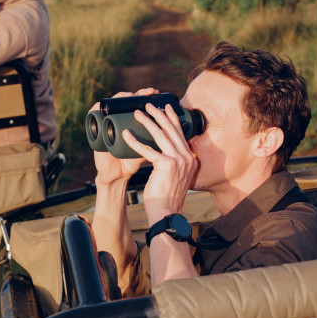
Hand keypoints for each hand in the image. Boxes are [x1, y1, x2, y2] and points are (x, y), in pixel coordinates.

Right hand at [93, 88, 158, 185]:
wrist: (116, 177)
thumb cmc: (130, 163)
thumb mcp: (148, 150)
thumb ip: (159, 142)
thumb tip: (178, 135)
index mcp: (130, 123)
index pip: (137, 104)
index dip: (146, 97)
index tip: (157, 93)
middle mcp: (118, 120)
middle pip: (126, 101)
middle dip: (139, 94)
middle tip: (150, 92)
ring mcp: (106, 124)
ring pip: (112, 105)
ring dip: (121, 97)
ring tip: (130, 95)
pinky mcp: (96, 131)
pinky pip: (94, 115)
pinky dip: (97, 108)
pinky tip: (104, 104)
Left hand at [123, 103, 197, 222]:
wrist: (167, 212)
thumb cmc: (167, 196)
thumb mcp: (178, 177)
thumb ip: (176, 164)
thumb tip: (169, 155)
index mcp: (190, 158)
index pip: (181, 134)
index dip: (173, 119)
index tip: (166, 108)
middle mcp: (187, 157)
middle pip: (171, 130)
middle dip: (159, 114)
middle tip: (149, 105)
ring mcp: (178, 160)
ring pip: (160, 135)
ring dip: (147, 122)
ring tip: (137, 113)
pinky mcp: (166, 164)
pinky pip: (148, 149)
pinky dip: (135, 141)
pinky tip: (126, 135)